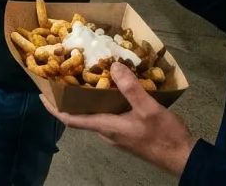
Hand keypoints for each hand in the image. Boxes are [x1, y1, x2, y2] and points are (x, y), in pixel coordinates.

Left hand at [42, 62, 196, 175]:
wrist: (185, 158)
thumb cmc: (165, 136)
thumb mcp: (149, 109)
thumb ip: (130, 88)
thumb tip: (113, 66)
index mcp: (105, 127)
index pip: (70, 119)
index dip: (53, 107)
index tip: (41, 94)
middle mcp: (107, 132)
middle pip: (80, 115)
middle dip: (70, 98)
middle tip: (64, 76)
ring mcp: (118, 134)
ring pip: (96, 114)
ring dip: (88, 99)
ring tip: (86, 77)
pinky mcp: (128, 133)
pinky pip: (109, 115)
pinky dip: (105, 102)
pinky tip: (114, 89)